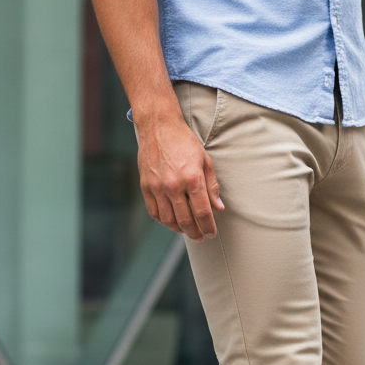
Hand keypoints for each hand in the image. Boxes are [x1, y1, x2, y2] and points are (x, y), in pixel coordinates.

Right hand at [136, 113, 223, 240]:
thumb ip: (212, 187)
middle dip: (195, 233)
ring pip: (168, 220)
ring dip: (179, 229)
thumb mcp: (205, 161)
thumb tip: (218, 208)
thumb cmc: (184, 142)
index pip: (202, 212)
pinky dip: (163, 221)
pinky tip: (171, 221)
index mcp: (192, 178)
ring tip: (187, 230)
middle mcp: (173, 185)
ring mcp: (157, 187)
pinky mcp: (145, 186)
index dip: (208, 226)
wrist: (159, 127)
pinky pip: (154, 212)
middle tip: (200, 237)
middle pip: (185, 220)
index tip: (211, 233)